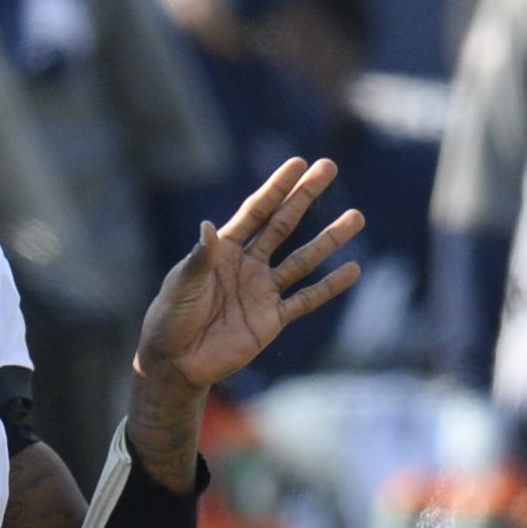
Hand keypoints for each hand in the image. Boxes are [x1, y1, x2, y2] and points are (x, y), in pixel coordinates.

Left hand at [134, 158, 362, 434]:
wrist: (176, 364)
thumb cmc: (170, 319)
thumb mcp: (182, 286)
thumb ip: (200, 260)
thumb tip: (208, 228)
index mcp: (223, 249)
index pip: (256, 211)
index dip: (277, 188)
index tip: (299, 163)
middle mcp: (248, 264)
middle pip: (283, 223)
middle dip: (306, 196)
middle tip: (330, 167)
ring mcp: (262, 291)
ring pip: (303, 260)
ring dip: (329, 239)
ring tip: (356, 218)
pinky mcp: (272, 319)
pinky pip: (306, 300)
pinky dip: (329, 287)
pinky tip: (352, 270)